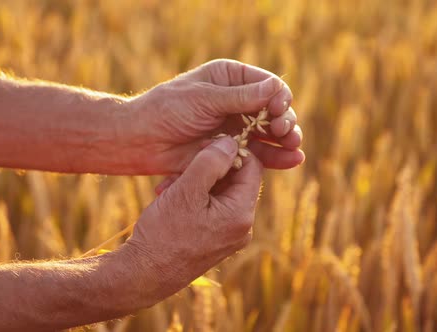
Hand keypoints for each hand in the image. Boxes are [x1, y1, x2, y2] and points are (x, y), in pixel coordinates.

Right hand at [122, 136, 262, 300]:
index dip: (231, 151)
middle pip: (235, 180)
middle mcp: (242, 227)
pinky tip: (170, 198)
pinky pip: (211, 209)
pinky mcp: (215, 241)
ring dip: (195, 182)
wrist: (144, 274)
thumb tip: (232, 142)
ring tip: (167, 187)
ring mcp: (229, 236)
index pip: (252, 168)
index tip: (204, 146)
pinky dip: (193, 198)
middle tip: (178, 171)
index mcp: (241, 214)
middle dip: (206, 169)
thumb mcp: (186, 190)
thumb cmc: (163, 233)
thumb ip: (211, 162)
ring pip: (219, 193)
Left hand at [126, 59, 303, 173]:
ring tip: (294, 149)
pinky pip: (260, 153)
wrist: (142, 140)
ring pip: (272, 133)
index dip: (279, 97)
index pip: (268, 84)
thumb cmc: (167, 110)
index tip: (278, 109)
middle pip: (275, 110)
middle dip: (285, 120)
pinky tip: (293, 160)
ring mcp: (237, 126)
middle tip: (284, 132)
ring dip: (286, 140)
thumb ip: (240, 98)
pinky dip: (277, 157)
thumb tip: (275, 89)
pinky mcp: (233, 150)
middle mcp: (238, 101)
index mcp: (231, 78)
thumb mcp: (204, 98)